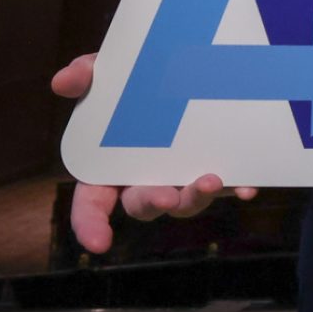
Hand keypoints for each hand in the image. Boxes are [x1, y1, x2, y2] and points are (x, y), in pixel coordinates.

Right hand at [51, 53, 256, 253]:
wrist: (181, 68)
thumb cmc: (132, 81)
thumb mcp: (108, 75)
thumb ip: (85, 77)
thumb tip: (62, 81)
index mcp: (108, 168)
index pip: (91, 204)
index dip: (90, 225)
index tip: (98, 243)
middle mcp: (144, 179)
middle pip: (143, 204)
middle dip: (155, 202)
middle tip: (168, 196)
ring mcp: (179, 177)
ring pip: (185, 202)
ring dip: (196, 197)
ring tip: (212, 180)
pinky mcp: (213, 169)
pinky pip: (226, 187)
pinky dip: (237, 188)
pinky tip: (250, 187)